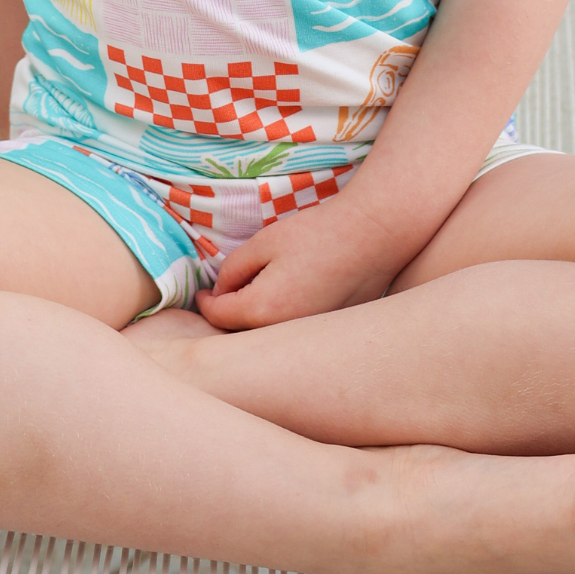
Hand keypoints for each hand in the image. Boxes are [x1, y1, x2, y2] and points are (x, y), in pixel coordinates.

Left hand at [196, 194, 406, 329]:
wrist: (372, 237)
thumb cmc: (317, 234)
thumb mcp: (264, 242)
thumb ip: (233, 268)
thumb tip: (221, 290)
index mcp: (263, 310)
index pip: (218, 315)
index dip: (204, 302)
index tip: (202, 292)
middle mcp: (284, 335)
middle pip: (240, 335)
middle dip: (228, 317)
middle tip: (226, 294)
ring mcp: (308, 339)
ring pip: (266, 339)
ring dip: (256, 323)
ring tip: (260, 293)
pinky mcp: (327, 336)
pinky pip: (293, 337)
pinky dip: (283, 324)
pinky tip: (292, 297)